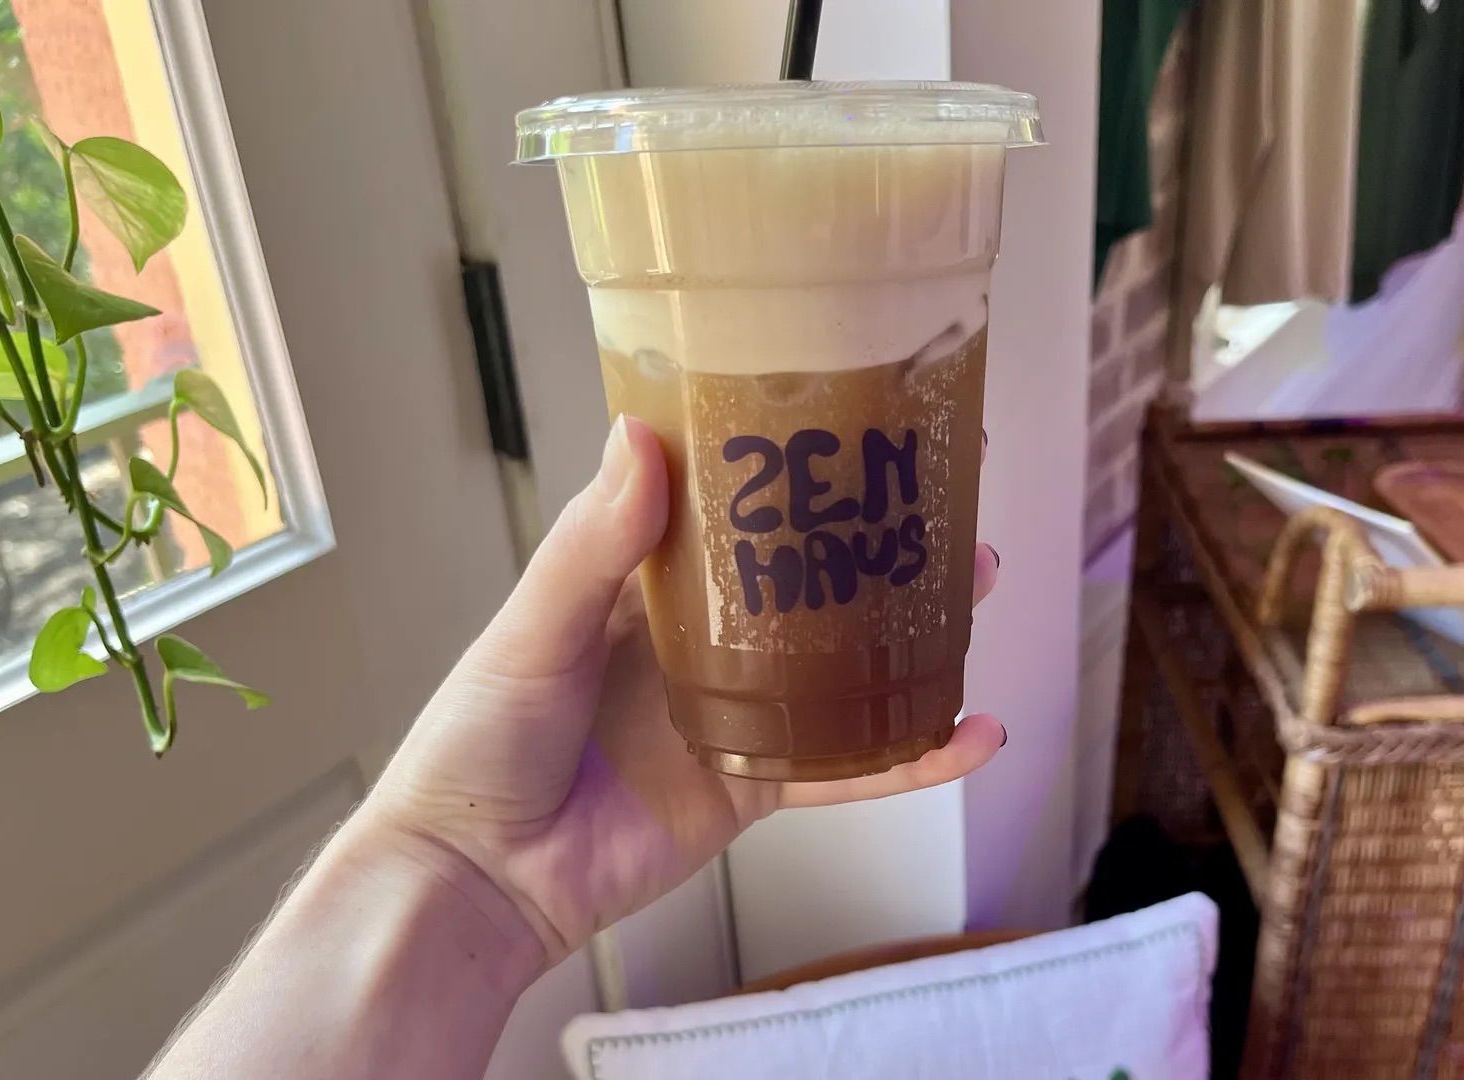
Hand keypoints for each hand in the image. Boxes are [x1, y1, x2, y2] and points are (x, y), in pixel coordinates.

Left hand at [357, 416, 1004, 976]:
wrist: (479, 879)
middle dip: (883, 537)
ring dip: (916, 627)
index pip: (737, 504)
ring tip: (983, 579)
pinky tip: (976, 734)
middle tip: (953, 493)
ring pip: (848, 662)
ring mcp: (739, 714)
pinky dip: (914, 757)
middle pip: (813, 576)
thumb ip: (592, 546)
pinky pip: (849, 768)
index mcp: (647, 583)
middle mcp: (704, 639)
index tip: (862, 415)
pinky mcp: (758, 788)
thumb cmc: (481, 742)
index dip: (800, 462)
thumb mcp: (533, 630)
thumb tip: (640, 436)